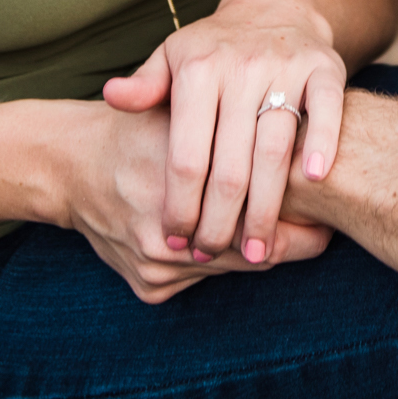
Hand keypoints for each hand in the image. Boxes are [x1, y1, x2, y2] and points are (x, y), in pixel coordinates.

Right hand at [63, 102, 332, 302]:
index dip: (302, 217)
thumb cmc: (141, 130)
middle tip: (325, 226)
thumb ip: (237, 123)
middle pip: (253, 252)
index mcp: (177, 181)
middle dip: (293, 241)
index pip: (260, 215)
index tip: (327, 205)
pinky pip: (207, 281)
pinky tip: (246, 243)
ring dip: (260, 251)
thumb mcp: (184, 110)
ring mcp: (155, 265)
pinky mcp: (150, 288)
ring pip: (234, 268)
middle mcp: (163, 233)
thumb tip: (306, 139)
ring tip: (300, 234)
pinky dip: (227, 263)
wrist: (70, 165)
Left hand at [101, 0, 347, 266]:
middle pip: (230, 162)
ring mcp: (285, 67)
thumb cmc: (214, 50)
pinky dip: (321, 144)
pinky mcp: (325, 67)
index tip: (175, 239)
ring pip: (275, 148)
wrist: (276, 10)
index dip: (180, 203)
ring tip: (256, 252)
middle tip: (212, 255)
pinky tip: (312, 183)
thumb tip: (112, 97)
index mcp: (197, 70)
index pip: (186, 153)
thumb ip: (145, 86)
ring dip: (266, 207)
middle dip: (220, 220)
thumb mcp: (171, 59)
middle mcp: (241, 67)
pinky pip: (326, 110)